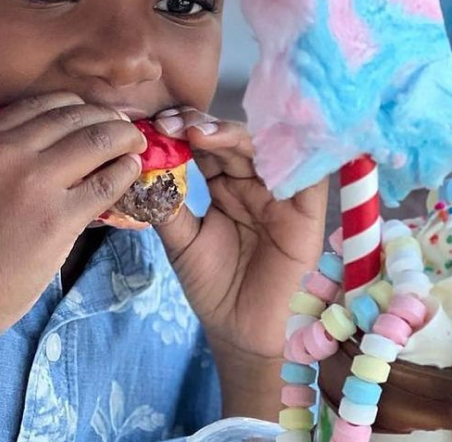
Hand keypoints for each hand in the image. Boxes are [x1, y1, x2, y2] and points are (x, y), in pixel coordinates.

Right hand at [0, 93, 147, 350]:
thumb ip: (5, 155)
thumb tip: (64, 139)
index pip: (46, 103)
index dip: (82, 106)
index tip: (99, 116)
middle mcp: (5, 154)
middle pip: (77, 117)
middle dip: (111, 119)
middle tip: (127, 130)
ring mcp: (33, 186)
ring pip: (99, 141)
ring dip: (127, 139)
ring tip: (136, 147)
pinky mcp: (57, 220)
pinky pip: (108, 184)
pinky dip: (127, 173)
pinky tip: (131, 174)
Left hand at [150, 106, 325, 417]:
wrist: (240, 329)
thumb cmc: (215, 286)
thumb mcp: (182, 240)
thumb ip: (168, 204)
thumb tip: (143, 167)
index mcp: (227, 186)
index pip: (209, 146)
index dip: (186, 130)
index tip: (157, 125)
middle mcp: (257, 182)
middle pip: (235, 140)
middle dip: (204, 126)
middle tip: (174, 123)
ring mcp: (283, 193)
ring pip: (265, 149)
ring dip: (233, 135)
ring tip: (199, 132)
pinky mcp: (308, 208)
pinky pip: (305, 173)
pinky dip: (287, 153)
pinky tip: (256, 142)